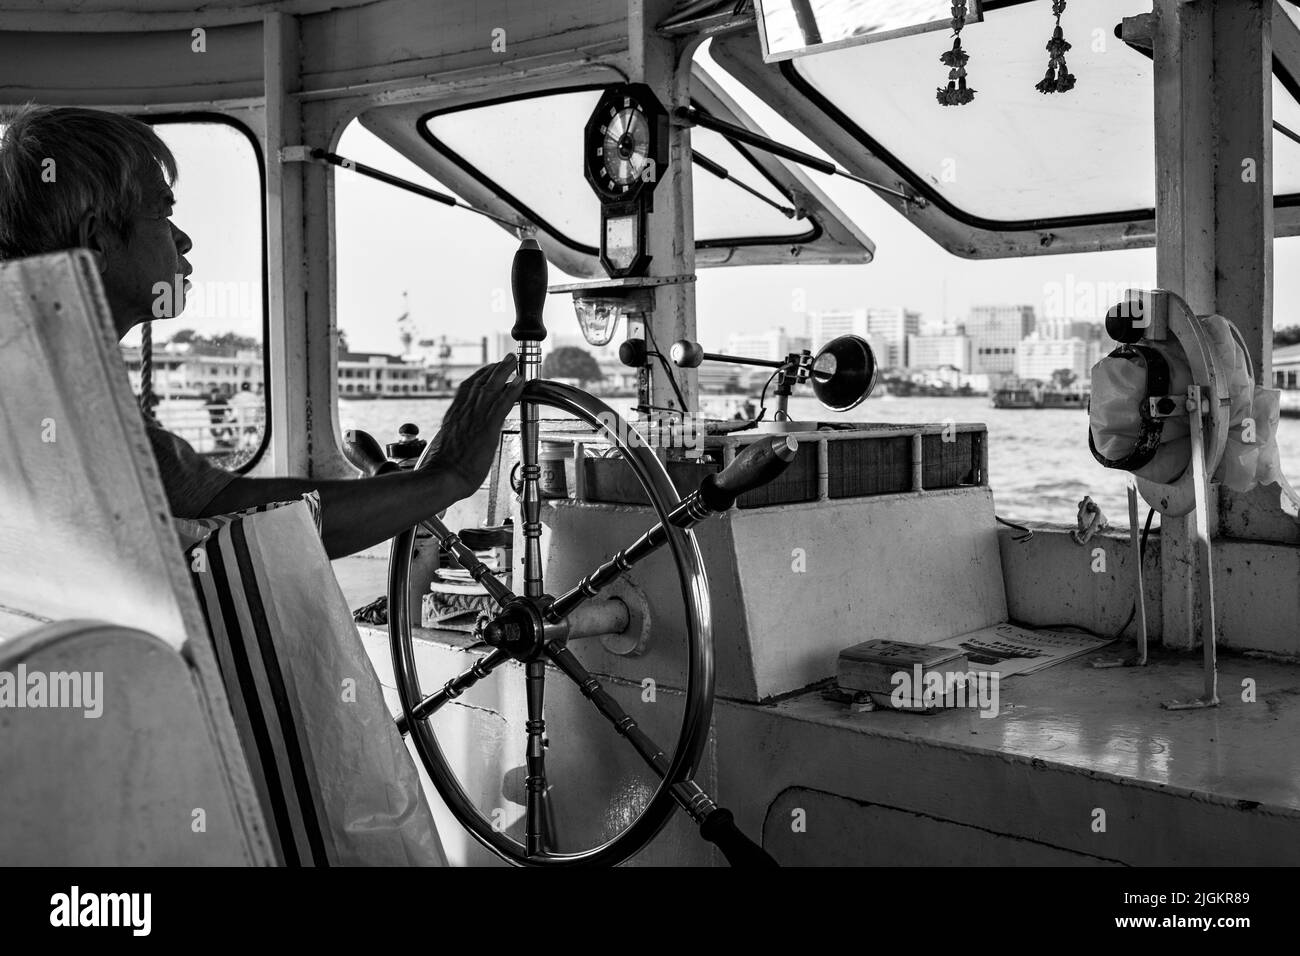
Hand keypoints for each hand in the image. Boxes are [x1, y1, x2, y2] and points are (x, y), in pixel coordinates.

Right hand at [423, 355, 526, 496]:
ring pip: (491, 387)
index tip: (486, 370)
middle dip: (493, 369)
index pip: (465, 390)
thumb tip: (456, 445)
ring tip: (513, 361)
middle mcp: (462, 413)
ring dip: (504, 372)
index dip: (477, 377)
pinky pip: (502, 403)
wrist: (441, 478)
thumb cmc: (441, 472)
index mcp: (452, 418)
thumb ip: (452, 442)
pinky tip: (521, 382)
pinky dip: (513, 390)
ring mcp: (475, 418)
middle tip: (505, 359)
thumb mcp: (443, 450)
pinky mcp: (487, 428)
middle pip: (478, 383)